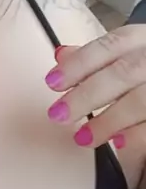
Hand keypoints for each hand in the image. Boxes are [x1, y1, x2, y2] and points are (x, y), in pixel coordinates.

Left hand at [44, 26, 145, 150]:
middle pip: (125, 72)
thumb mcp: (132, 52)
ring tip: (83, 138)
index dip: (80, 63)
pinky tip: (119, 144)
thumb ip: (99, 57)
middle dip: (88, 94)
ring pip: (142, 100)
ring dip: (110, 120)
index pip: (112, 45)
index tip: (52, 82)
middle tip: (58, 115)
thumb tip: (61, 56)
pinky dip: (138, 135)